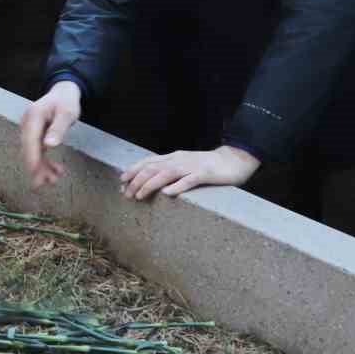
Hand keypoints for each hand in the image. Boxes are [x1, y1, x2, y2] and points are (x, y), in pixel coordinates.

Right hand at [19, 82, 81, 188]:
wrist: (62, 93)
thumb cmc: (66, 101)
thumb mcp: (67, 113)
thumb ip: (58, 128)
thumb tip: (48, 145)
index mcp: (33, 116)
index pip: (29, 140)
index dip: (31, 157)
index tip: (35, 172)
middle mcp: (27, 124)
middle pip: (28, 149)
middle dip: (37, 167)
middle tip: (48, 182)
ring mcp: (28, 130)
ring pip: (32, 153)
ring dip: (41, 168)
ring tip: (55, 179)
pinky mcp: (33, 136)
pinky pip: (36, 152)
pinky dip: (44, 162)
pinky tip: (55, 170)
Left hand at [119, 146, 259, 200]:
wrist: (234, 160)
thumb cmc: (208, 166)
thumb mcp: (185, 166)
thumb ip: (170, 172)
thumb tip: (152, 183)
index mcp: (174, 157)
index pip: (148, 162)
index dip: (133, 171)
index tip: (121, 183)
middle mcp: (179, 160)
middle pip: (153, 168)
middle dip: (136, 181)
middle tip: (126, 194)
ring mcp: (192, 166)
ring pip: (166, 173)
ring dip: (150, 184)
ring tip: (139, 195)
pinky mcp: (205, 174)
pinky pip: (189, 180)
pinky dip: (177, 186)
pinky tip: (167, 193)